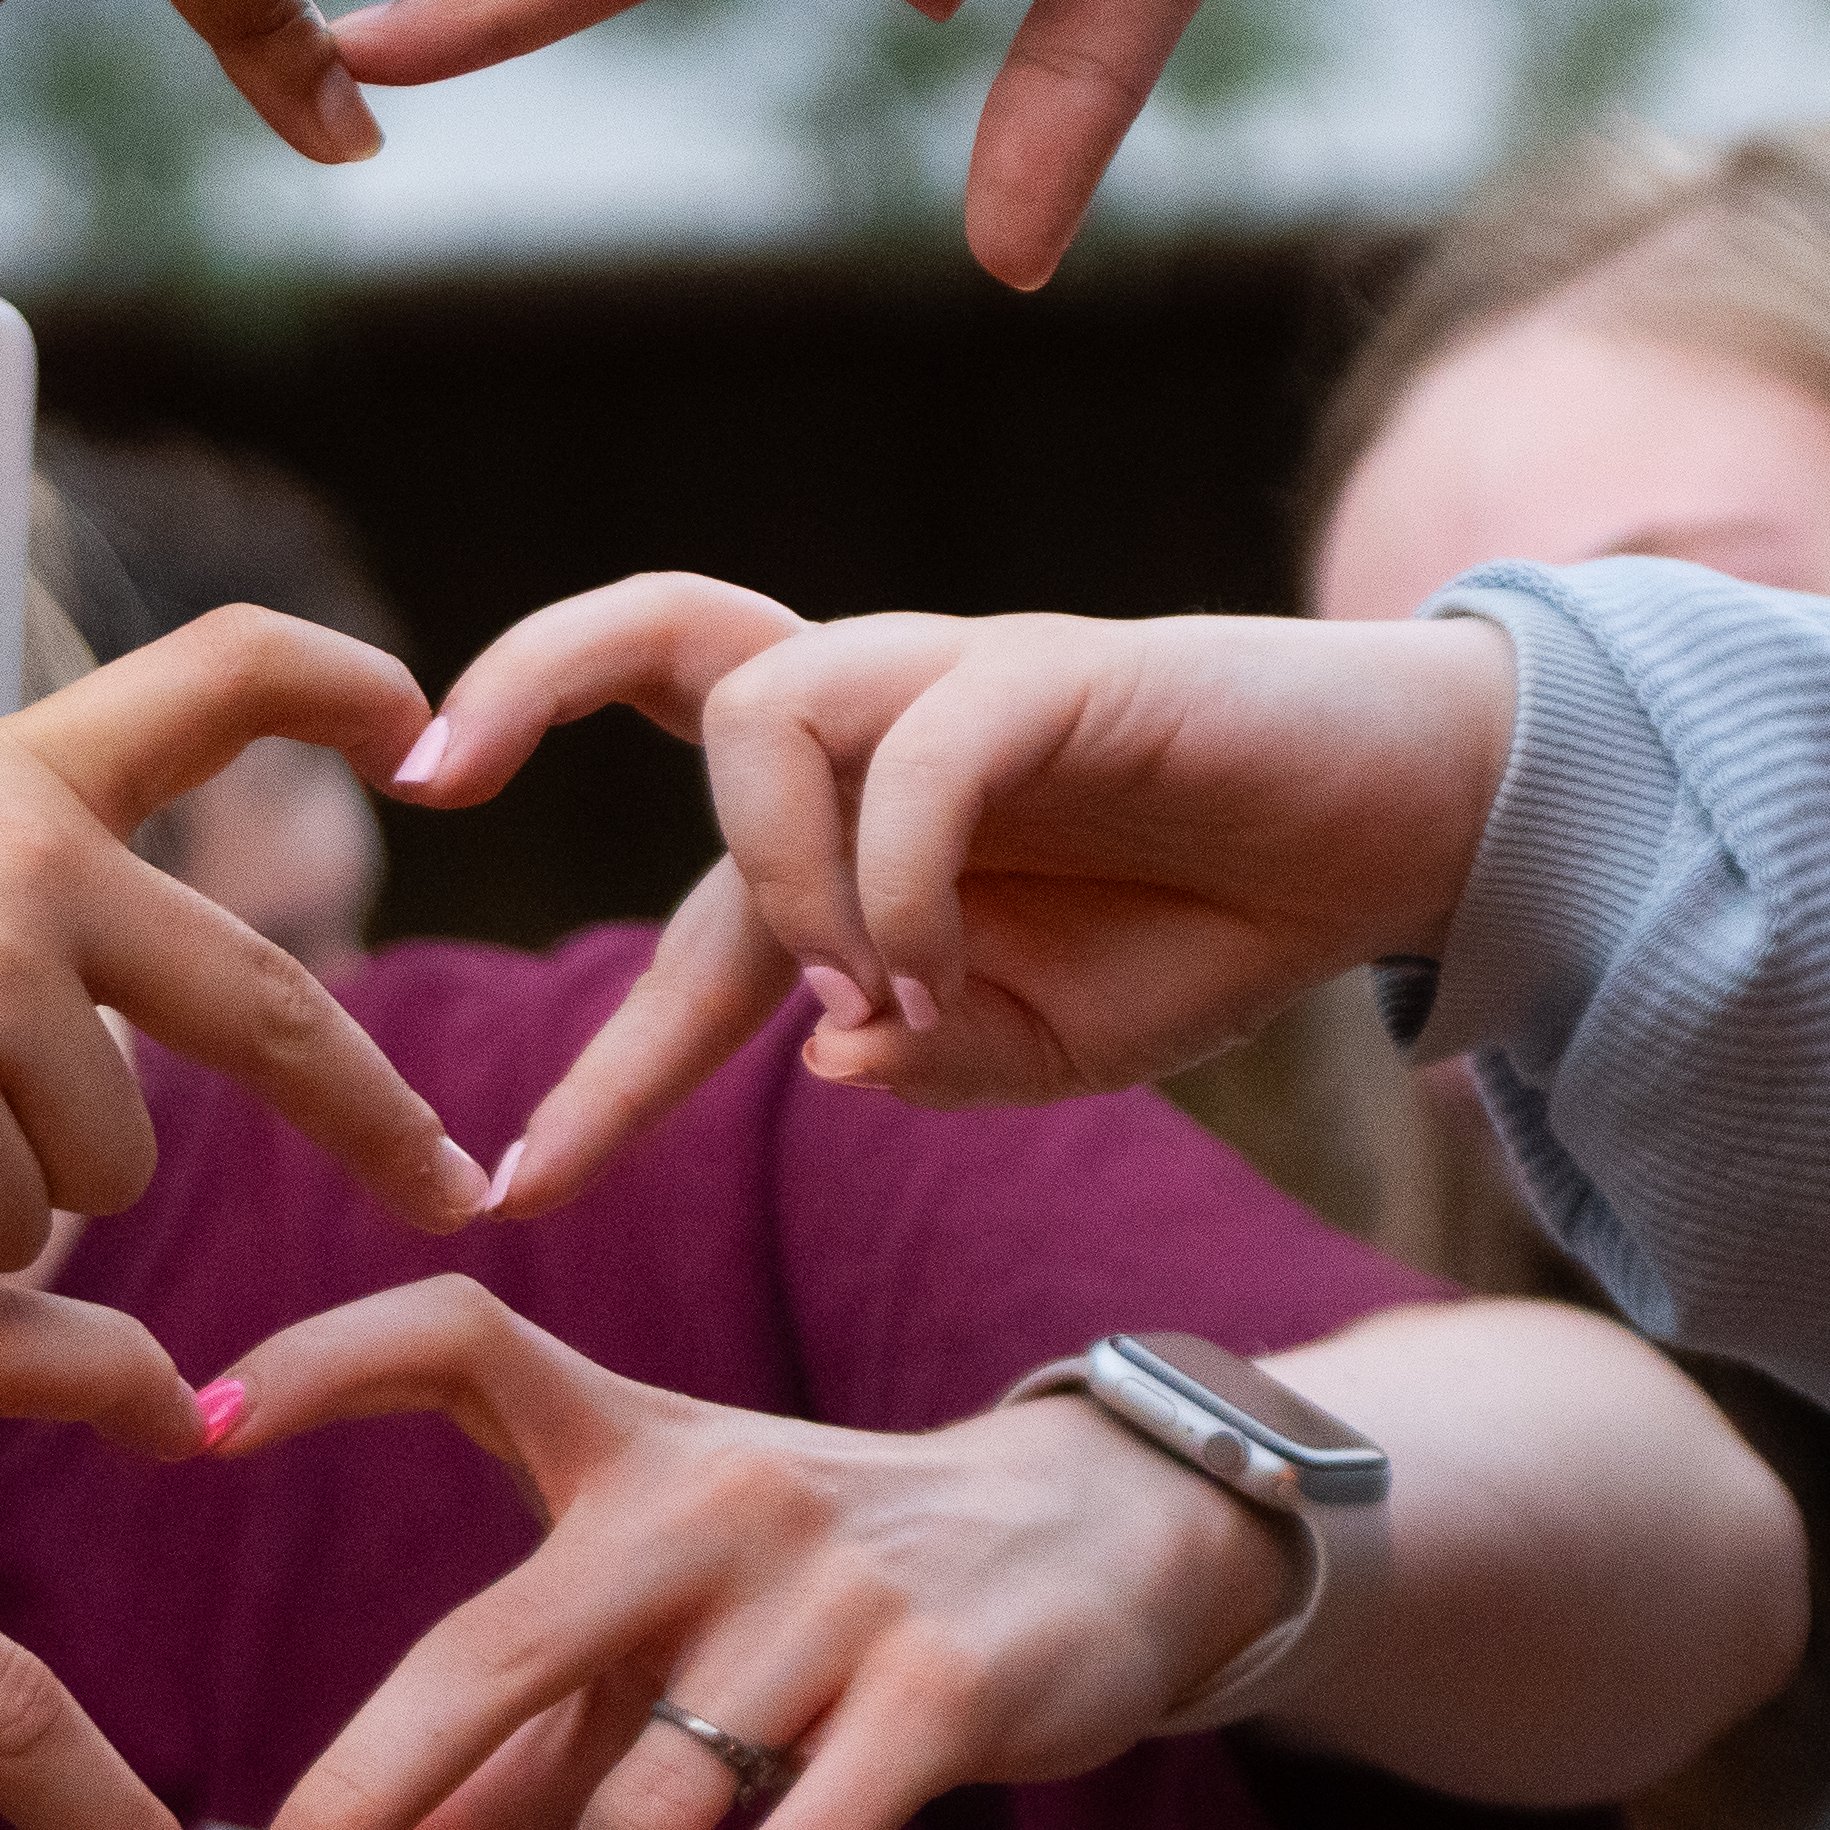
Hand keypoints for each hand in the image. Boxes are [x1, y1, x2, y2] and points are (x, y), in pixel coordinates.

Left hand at [197, 1278, 1284, 1829]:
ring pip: (640, 1809)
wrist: (1101, 1541)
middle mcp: (705, 1502)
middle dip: (358, 1802)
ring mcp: (826, 1597)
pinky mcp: (938, 1694)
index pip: (459, 1340)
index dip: (327, 1364)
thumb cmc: (815, 1595)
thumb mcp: (654, 1647)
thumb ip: (498, 1779)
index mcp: (622, 1442)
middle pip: (492, 1651)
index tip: (193, 1430)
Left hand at [386, 579, 1519, 1212]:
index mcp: (861, 829)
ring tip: (856, 990)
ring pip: (763, 703)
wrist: (1400, 835)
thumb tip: (828, 1051)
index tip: (503, 1196)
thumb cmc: (1215, 924)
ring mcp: (965, 684)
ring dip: (779, 871)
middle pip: (667, 634)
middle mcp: (886, 730)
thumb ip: (933, 1060)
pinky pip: (924, 750)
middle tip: (428, 773)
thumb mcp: (1052, 1048)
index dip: (600, 1073)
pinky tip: (938, 978)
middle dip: (525, 678)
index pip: (692, 934)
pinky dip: (900, 879)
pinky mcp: (1058, 668)